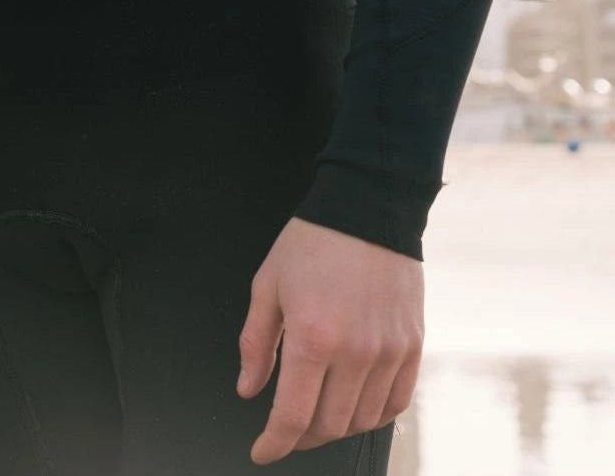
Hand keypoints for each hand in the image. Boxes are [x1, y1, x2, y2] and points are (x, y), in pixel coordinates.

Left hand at [238, 217, 423, 463]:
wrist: (367, 210)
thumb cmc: (312, 243)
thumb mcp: (268, 285)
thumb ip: (255, 342)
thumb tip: (248, 389)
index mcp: (312, 337)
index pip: (292, 414)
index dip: (274, 443)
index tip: (262, 452)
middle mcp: (354, 352)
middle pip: (328, 425)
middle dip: (301, 436)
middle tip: (286, 429)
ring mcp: (388, 353)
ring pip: (362, 421)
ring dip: (335, 428)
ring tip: (316, 414)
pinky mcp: (412, 348)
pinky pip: (395, 403)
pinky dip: (372, 415)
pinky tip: (354, 405)